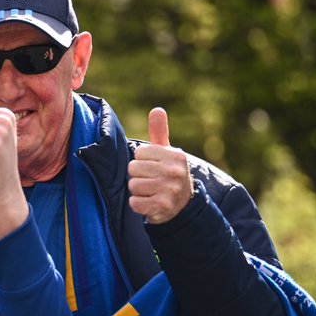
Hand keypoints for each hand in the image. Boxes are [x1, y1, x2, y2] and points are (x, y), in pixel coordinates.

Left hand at [128, 107, 193, 223]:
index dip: (141, 161)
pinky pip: (134, 203)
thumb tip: (157, 110)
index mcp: (175, 155)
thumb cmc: (168, 173)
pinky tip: (149, 202)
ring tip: (150, 191)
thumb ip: (159, 132)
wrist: (183, 204)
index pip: (138, 153)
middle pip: (133, 169)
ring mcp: (170, 189)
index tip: (152, 166)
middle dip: (137, 176)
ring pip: (133, 185)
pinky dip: (138, 205)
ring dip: (137, 191)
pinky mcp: (163, 206)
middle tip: (150, 180)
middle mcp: (175, 171)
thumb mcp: (167, 152)